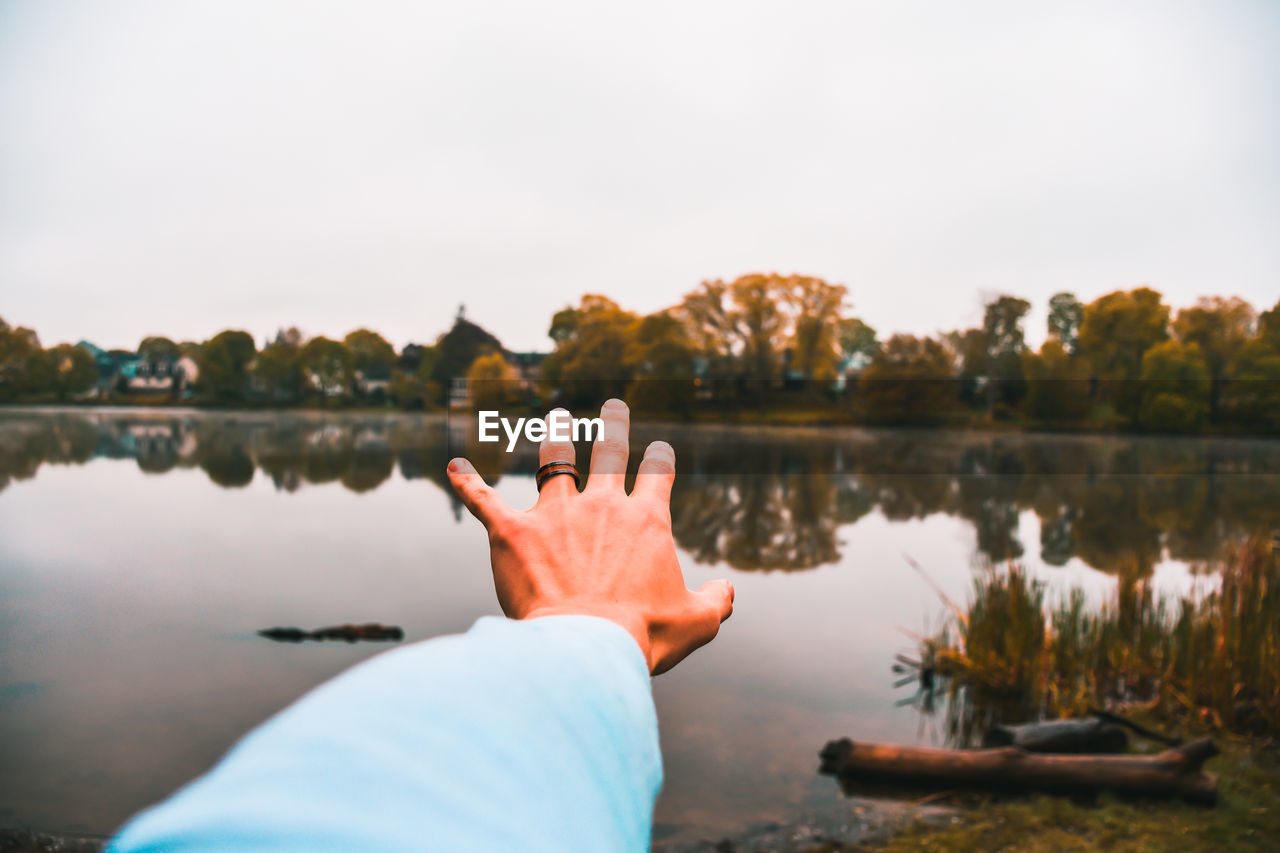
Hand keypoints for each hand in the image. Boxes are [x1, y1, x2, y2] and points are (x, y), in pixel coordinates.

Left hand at [446, 398, 733, 674]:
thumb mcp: (697, 622)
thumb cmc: (643, 635)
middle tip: (614, 408)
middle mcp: (601, 505)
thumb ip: (716, 600)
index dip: (661, 459)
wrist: (585, 646)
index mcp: (645, 520)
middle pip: (609, 453)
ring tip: (555, 419)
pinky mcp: (512, 533)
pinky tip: (453, 467)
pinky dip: (467, 483)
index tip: (661, 451)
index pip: (658, 474)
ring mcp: (554, 514)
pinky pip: (485, 500)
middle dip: (613, 427)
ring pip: (553, 461)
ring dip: (554, 437)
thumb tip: (727, 590)